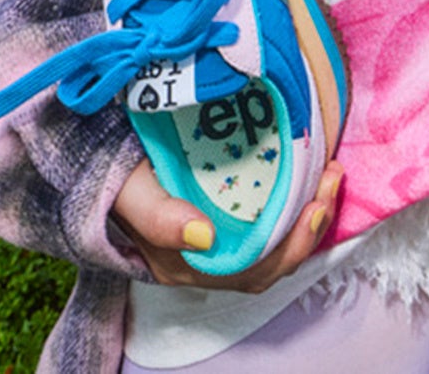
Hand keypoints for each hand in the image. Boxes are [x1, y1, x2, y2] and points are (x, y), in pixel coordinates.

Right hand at [111, 156, 343, 291]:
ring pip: (273, 247)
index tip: (316, 204)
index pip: (251, 270)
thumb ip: (159, 217)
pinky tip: (311, 175)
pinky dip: (294, 207)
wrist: (96, 158)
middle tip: (332, 180)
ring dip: (308, 217)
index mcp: (185, 263)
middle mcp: (206, 262)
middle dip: (310, 228)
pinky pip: (266, 225)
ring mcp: (216, 241)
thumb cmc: (116, 175)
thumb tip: (204, 237)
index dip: (291, 245)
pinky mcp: (223, 216)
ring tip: (331, 175)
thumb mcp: (130, 192)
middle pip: (271, 262)